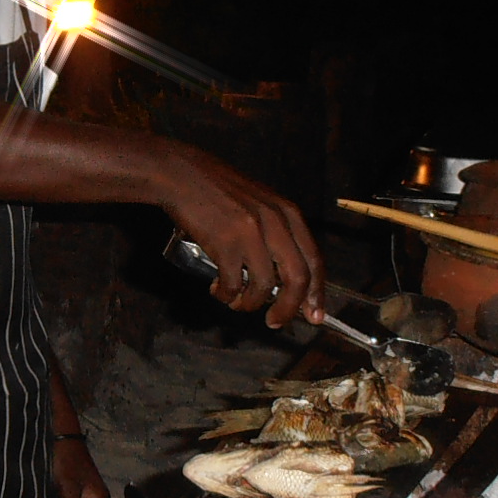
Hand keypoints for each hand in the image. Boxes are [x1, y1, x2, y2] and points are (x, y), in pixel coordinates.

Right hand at [158, 145, 324, 328]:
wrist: (182, 175)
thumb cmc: (219, 191)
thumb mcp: (260, 204)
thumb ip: (276, 233)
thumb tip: (285, 277)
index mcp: (287, 213)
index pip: (314, 260)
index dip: (316, 292)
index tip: (313, 314)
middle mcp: (275, 222)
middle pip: (297, 278)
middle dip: (289, 308)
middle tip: (275, 322)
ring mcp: (251, 233)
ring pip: (264, 286)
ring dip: (250, 303)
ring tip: (237, 303)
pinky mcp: (225, 243)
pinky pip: (234, 284)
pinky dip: (226, 295)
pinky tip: (218, 291)